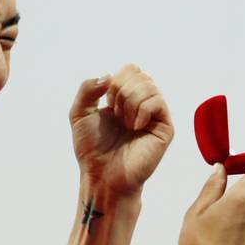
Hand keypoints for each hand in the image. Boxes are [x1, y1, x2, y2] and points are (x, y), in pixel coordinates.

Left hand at [70, 65, 173, 196]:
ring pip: (148, 85)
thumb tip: (109, 75)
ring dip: (129, 103)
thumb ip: (87, 88)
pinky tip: (135, 127)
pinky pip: (157, 102)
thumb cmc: (92, 149)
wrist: (102, 175)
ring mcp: (155, 115)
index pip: (130, 69)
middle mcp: (143, 103)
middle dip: (120, 93)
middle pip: (138, 74)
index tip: (107, 106)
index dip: (115, 82)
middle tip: (117, 117)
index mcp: (126, 97)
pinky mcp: (165, 127)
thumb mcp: (79, 113)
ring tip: (126, 124)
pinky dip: (141, 111)